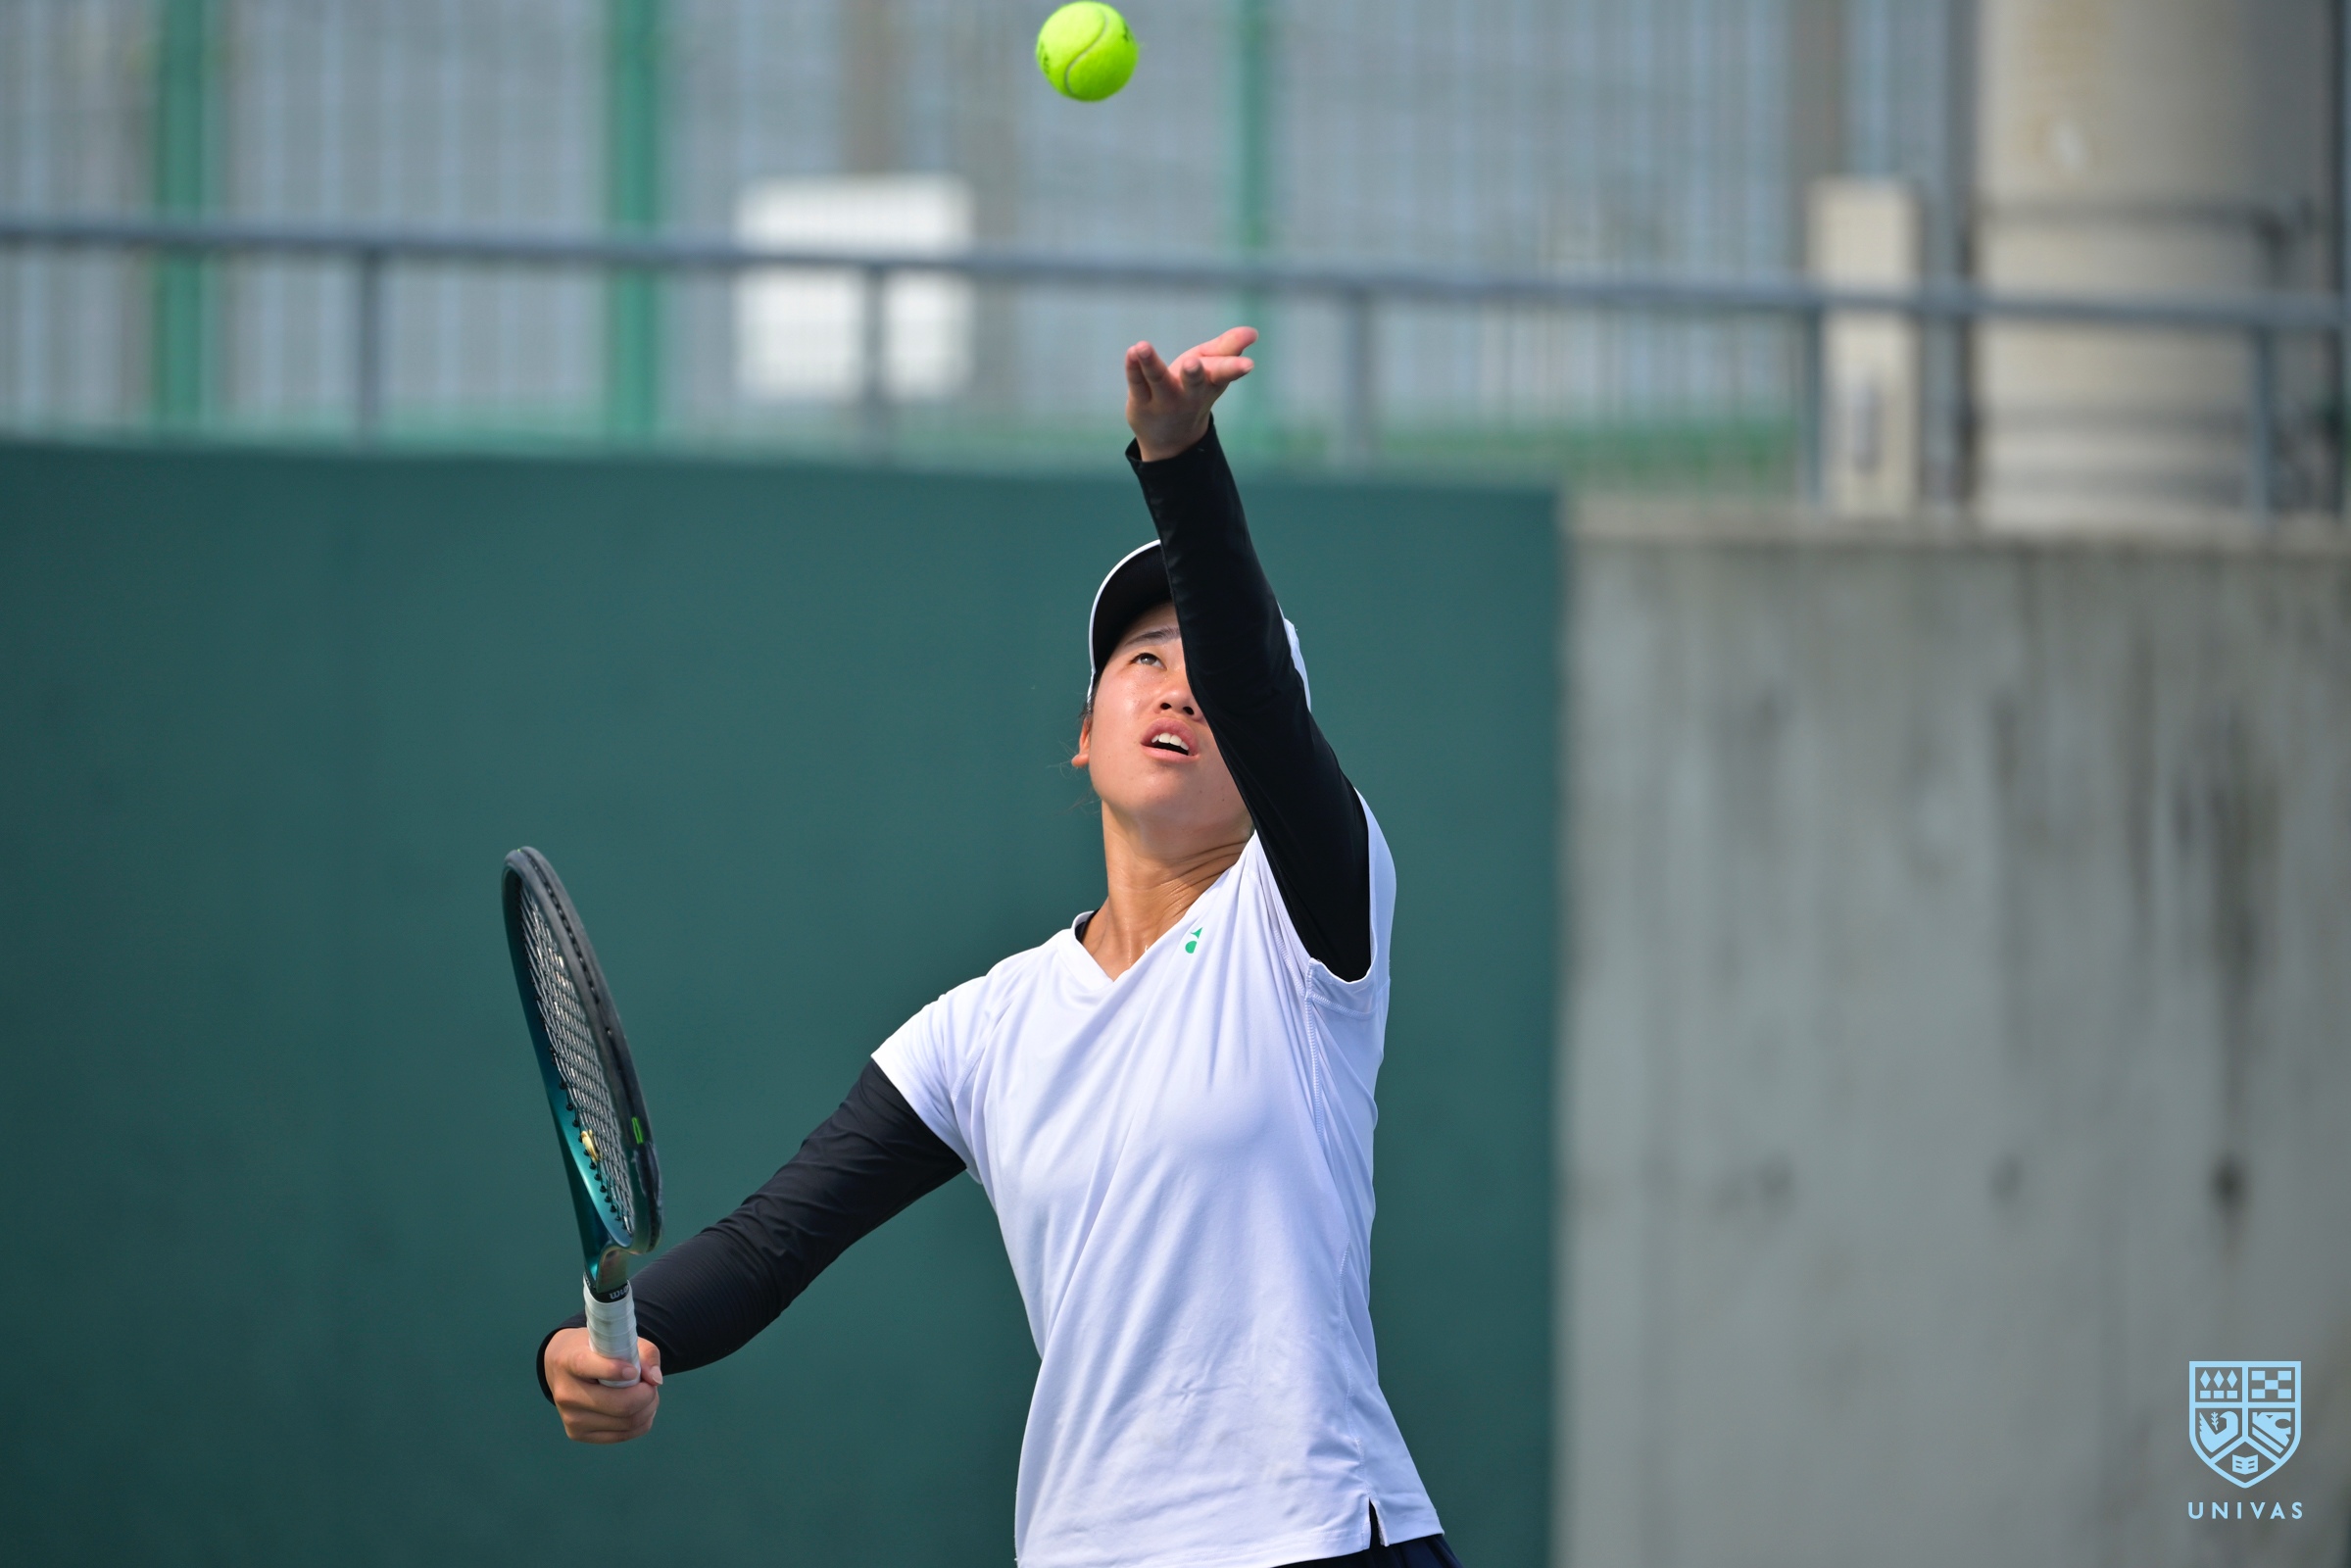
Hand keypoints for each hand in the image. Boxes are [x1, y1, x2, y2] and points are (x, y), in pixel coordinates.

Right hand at [542, 1327, 663, 1443]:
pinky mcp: (577, 1434)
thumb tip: (656, 1380)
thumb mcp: (618, 1339)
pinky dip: (642, 1422)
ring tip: (647, 1393)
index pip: (588, 1367)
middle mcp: (566, 1393)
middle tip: (651, 1384)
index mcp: (569, 1361)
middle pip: (620, 1405)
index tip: (633, 1371)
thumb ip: (643, 1353)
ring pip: (626, 1423)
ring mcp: (571, 1418)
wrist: (563, 1369)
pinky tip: (641, 1408)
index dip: (615, 1370)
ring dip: (648, 1408)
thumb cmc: (597, 1350)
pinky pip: (624, 1435)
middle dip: (646, 1394)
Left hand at [1125, 327, 1257, 461]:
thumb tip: (1253, 332)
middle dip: (1193, 374)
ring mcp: (1164, 400)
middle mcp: (1189, 395)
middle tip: (1192, 364)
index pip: (1223, 374)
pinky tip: (1132, 352)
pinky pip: (1137, 384)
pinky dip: (1133, 368)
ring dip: (1151, 364)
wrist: (1172, 439)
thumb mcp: (1213, 370)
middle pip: (1193, 383)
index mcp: (1211, 383)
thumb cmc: (1196, 392)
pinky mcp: (1141, 402)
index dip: (1234, 368)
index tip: (1248, 365)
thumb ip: (1229, 348)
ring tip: (1142, 347)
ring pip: (1158, 381)